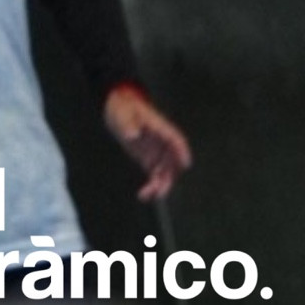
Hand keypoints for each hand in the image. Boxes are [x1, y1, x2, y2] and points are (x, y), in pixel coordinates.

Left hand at [103, 83, 192, 200]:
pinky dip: (151, 187)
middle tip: (160, 191)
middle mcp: (162, 143)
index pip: (176, 139)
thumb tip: (132, 136)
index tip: (186, 163)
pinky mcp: (149, 161)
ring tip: (146, 194)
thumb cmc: (124, 108)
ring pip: (165, 174)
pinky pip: (155, 178)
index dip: (182, 151)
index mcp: (160, 128)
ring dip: (159, 186)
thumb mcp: (124, 114)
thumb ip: (128, 125)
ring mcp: (157, 152)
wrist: (119, 109)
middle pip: (173, 162)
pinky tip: (142, 195)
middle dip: (169, 178)